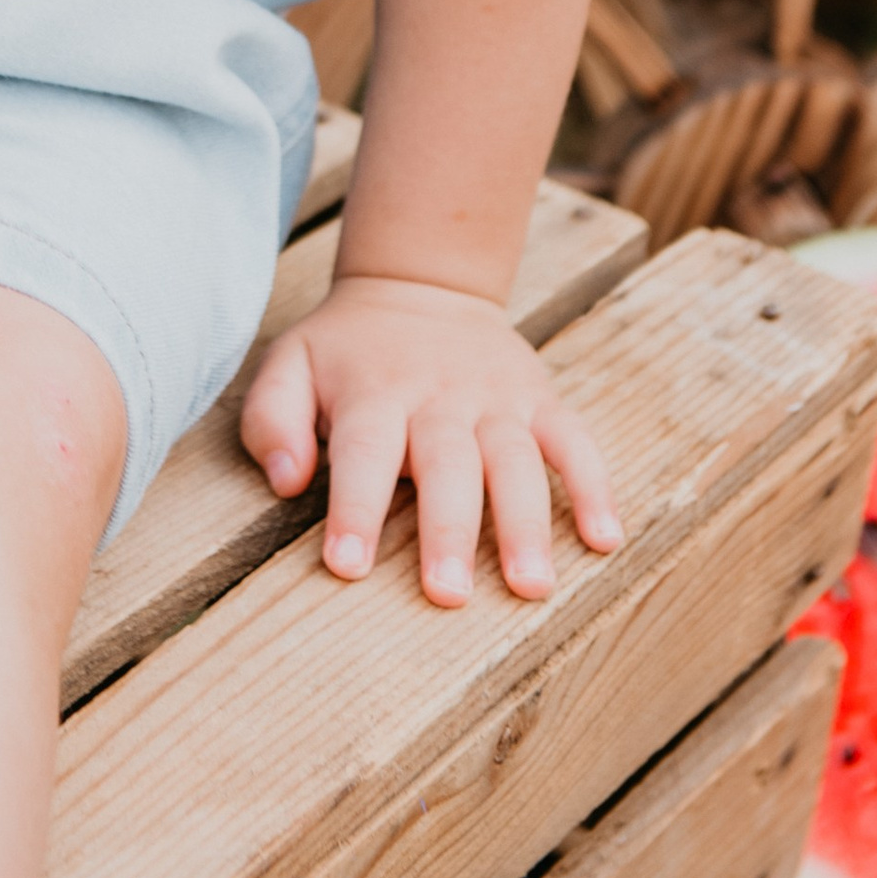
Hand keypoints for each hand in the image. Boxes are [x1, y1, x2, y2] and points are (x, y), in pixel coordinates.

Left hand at [239, 272, 623, 607]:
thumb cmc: (346, 348)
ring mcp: (496, 398)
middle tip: (447, 595)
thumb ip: (272, 420)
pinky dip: (593, 486)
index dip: (354, 508)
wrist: (422, 283)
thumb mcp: (290, 364)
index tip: (347, 566)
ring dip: (525, 523)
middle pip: (446, 465)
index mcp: (374, 391)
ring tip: (531, 587)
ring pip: (515, 460)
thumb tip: (286, 480)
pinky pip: (573, 441)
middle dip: (448, 530)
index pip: (364, 453)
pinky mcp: (539, 398)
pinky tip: (603, 538)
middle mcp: (439, 396)